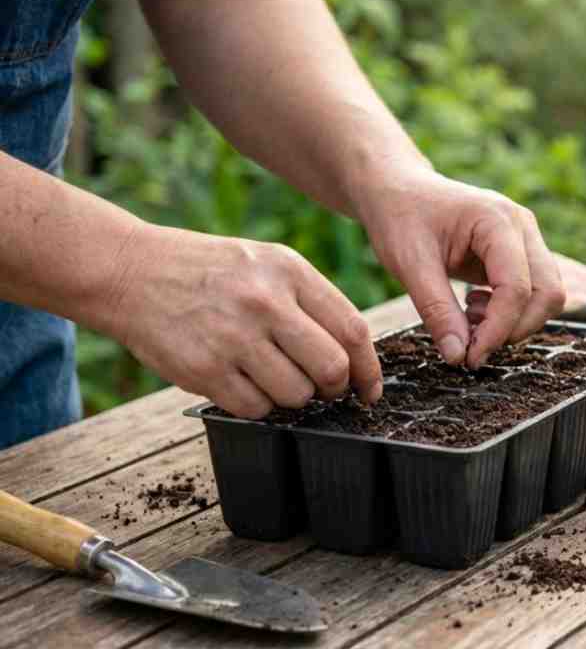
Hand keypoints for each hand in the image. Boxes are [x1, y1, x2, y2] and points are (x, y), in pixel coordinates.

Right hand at [106, 225, 382, 418]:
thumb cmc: (210, 271)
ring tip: (272, 378)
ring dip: (292, 398)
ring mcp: (233, 337)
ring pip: (295, 395)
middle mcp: (265, 302)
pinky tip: (242, 383)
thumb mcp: (267, 263)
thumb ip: (311, 301)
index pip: (352, 330)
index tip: (369, 389)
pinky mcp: (203, 369)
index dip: (368, 369)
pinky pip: (254, 409)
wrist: (130, 270)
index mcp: (289, 271)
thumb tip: (353, 357)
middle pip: (331, 369)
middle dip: (334, 388)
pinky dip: (256, 406)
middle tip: (322, 389)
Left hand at [353, 164, 564, 368]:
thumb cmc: (400, 217)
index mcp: (497, 220)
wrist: (398, 189)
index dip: (498, 329)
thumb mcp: (409, 264)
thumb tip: (458, 356)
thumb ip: (437, 311)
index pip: (517, 287)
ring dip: (514, 322)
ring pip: (548, 295)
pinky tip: (473, 308)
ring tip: (469, 320)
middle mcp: (522, 226)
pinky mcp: (520, 253)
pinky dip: (510, 313)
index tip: (469, 358)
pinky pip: (533, 292)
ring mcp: (526, 238)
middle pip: (549, 293)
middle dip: (516, 329)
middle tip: (473, 346)